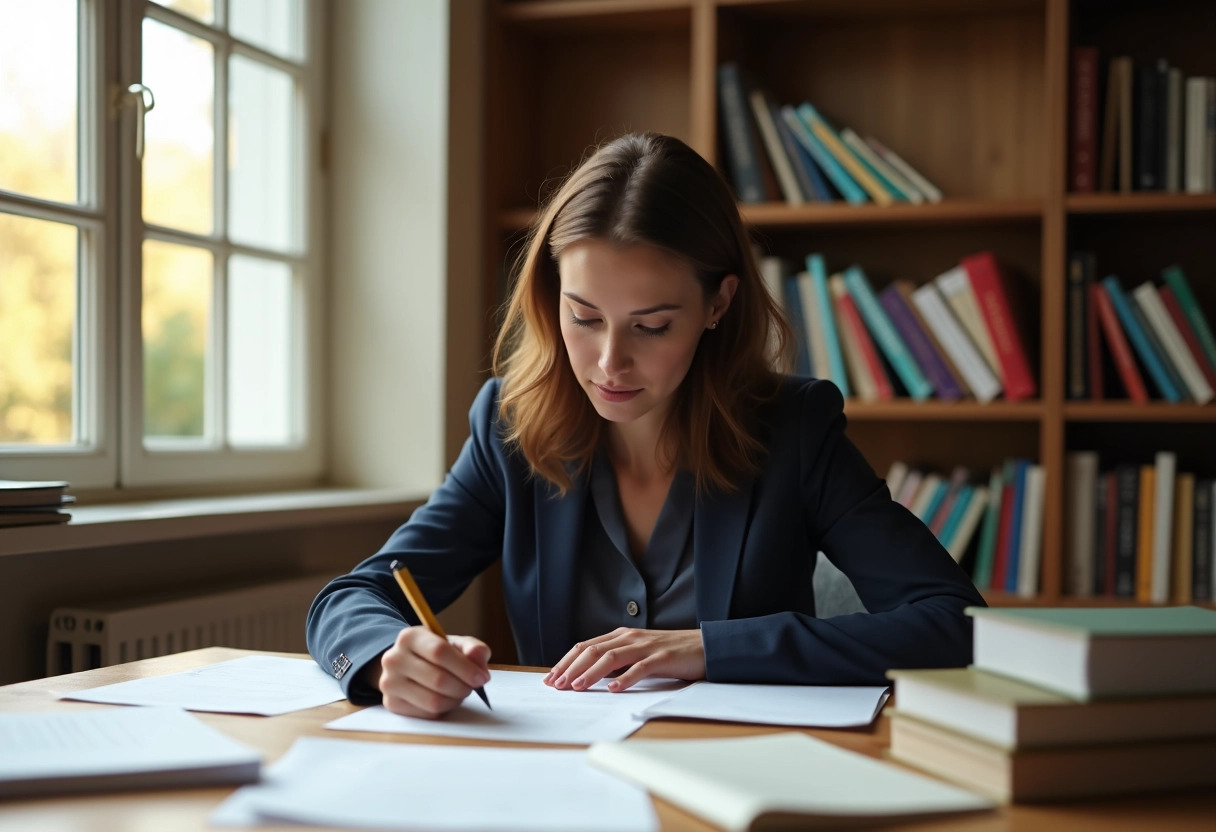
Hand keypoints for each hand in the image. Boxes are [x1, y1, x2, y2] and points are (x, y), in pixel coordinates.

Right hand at [374, 628, 490, 718]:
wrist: (408, 666)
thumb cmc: (435, 654)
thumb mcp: (454, 644)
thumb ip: (472, 648)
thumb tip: (478, 656)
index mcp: (410, 637)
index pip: (439, 652)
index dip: (465, 667)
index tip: (481, 678)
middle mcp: (394, 658)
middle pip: (438, 679)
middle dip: (463, 687)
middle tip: (472, 687)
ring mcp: (389, 682)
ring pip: (433, 700)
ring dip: (454, 700)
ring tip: (459, 692)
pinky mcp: (391, 703)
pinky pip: (426, 713)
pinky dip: (442, 709)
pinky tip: (444, 699)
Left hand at [543, 628, 704, 692]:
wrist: (704, 646)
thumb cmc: (669, 653)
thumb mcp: (637, 654)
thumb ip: (616, 661)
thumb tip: (589, 677)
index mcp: (621, 636)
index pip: (586, 647)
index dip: (566, 662)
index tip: (550, 678)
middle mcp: (630, 637)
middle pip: (593, 650)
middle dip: (571, 668)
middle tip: (556, 685)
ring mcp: (646, 646)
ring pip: (611, 657)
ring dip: (591, 673)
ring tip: (577, 687)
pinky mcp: (662, 657)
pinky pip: (640, 667)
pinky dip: (625, 678)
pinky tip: (613, 689)